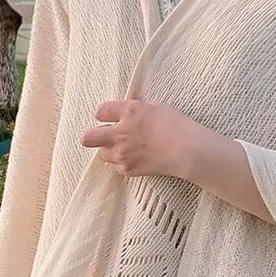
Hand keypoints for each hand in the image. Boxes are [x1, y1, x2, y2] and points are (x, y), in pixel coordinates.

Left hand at [80, 99, 214, 178]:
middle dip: (91, 137)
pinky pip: (115, 167)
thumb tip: (125, 112)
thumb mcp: (154, 107)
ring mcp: (122, 153)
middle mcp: (120, 132)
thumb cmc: (176, 126)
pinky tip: (134, 158)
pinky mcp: (128, 169)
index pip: (100, 112)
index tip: (107, 117)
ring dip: (108, 150)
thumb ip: (135, 110)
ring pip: (102, 154)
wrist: (187, 151)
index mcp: (129, 112)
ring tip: (123, 148)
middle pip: (88, 138)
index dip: (103, 114)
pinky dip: (120, 163)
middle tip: (99, 136)